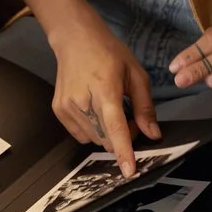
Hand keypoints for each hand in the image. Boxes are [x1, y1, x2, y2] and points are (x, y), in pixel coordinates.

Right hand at [48, 21, 161, 176]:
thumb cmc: (109, 53)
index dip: (124, 151)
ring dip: (107, 134)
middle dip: (122, 137)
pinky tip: (95, 110)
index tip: (129, 172)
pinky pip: (81, 135)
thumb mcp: (136, 74)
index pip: (115, 127)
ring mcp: (67, 107)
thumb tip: (153, 134)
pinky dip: (93, 130)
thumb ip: (145, 107)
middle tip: (128, 116)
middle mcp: (82, 101)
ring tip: (110, 110)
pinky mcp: (59, 111)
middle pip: (106, 139)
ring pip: (95, 140)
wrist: (75, 39)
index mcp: (105, 89)